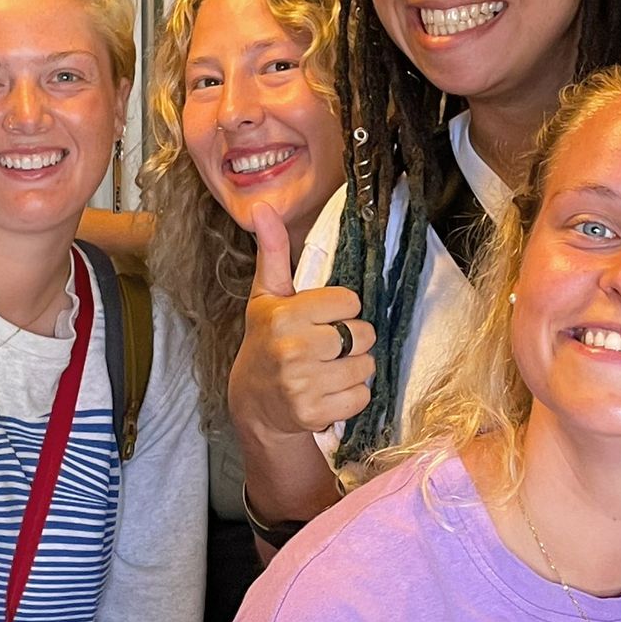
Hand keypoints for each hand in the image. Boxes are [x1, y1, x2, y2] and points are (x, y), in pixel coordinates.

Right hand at [228, 203, 375, 439]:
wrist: (253, 403)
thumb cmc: (266, 341)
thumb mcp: (267, 296)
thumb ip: (273, 251)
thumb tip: (263, 208)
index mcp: (285, 315)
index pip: (350, 301)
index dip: (341, 309)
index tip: (322, 318)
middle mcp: (293, 349)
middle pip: (363, 334)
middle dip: (352, 340)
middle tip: (327, 346)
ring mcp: (304, 384)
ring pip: (366, 367)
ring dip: (354, 369)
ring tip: (328, 369)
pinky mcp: (315, 413)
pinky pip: (361, 397)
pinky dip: (352, 396)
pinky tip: (329, 391)